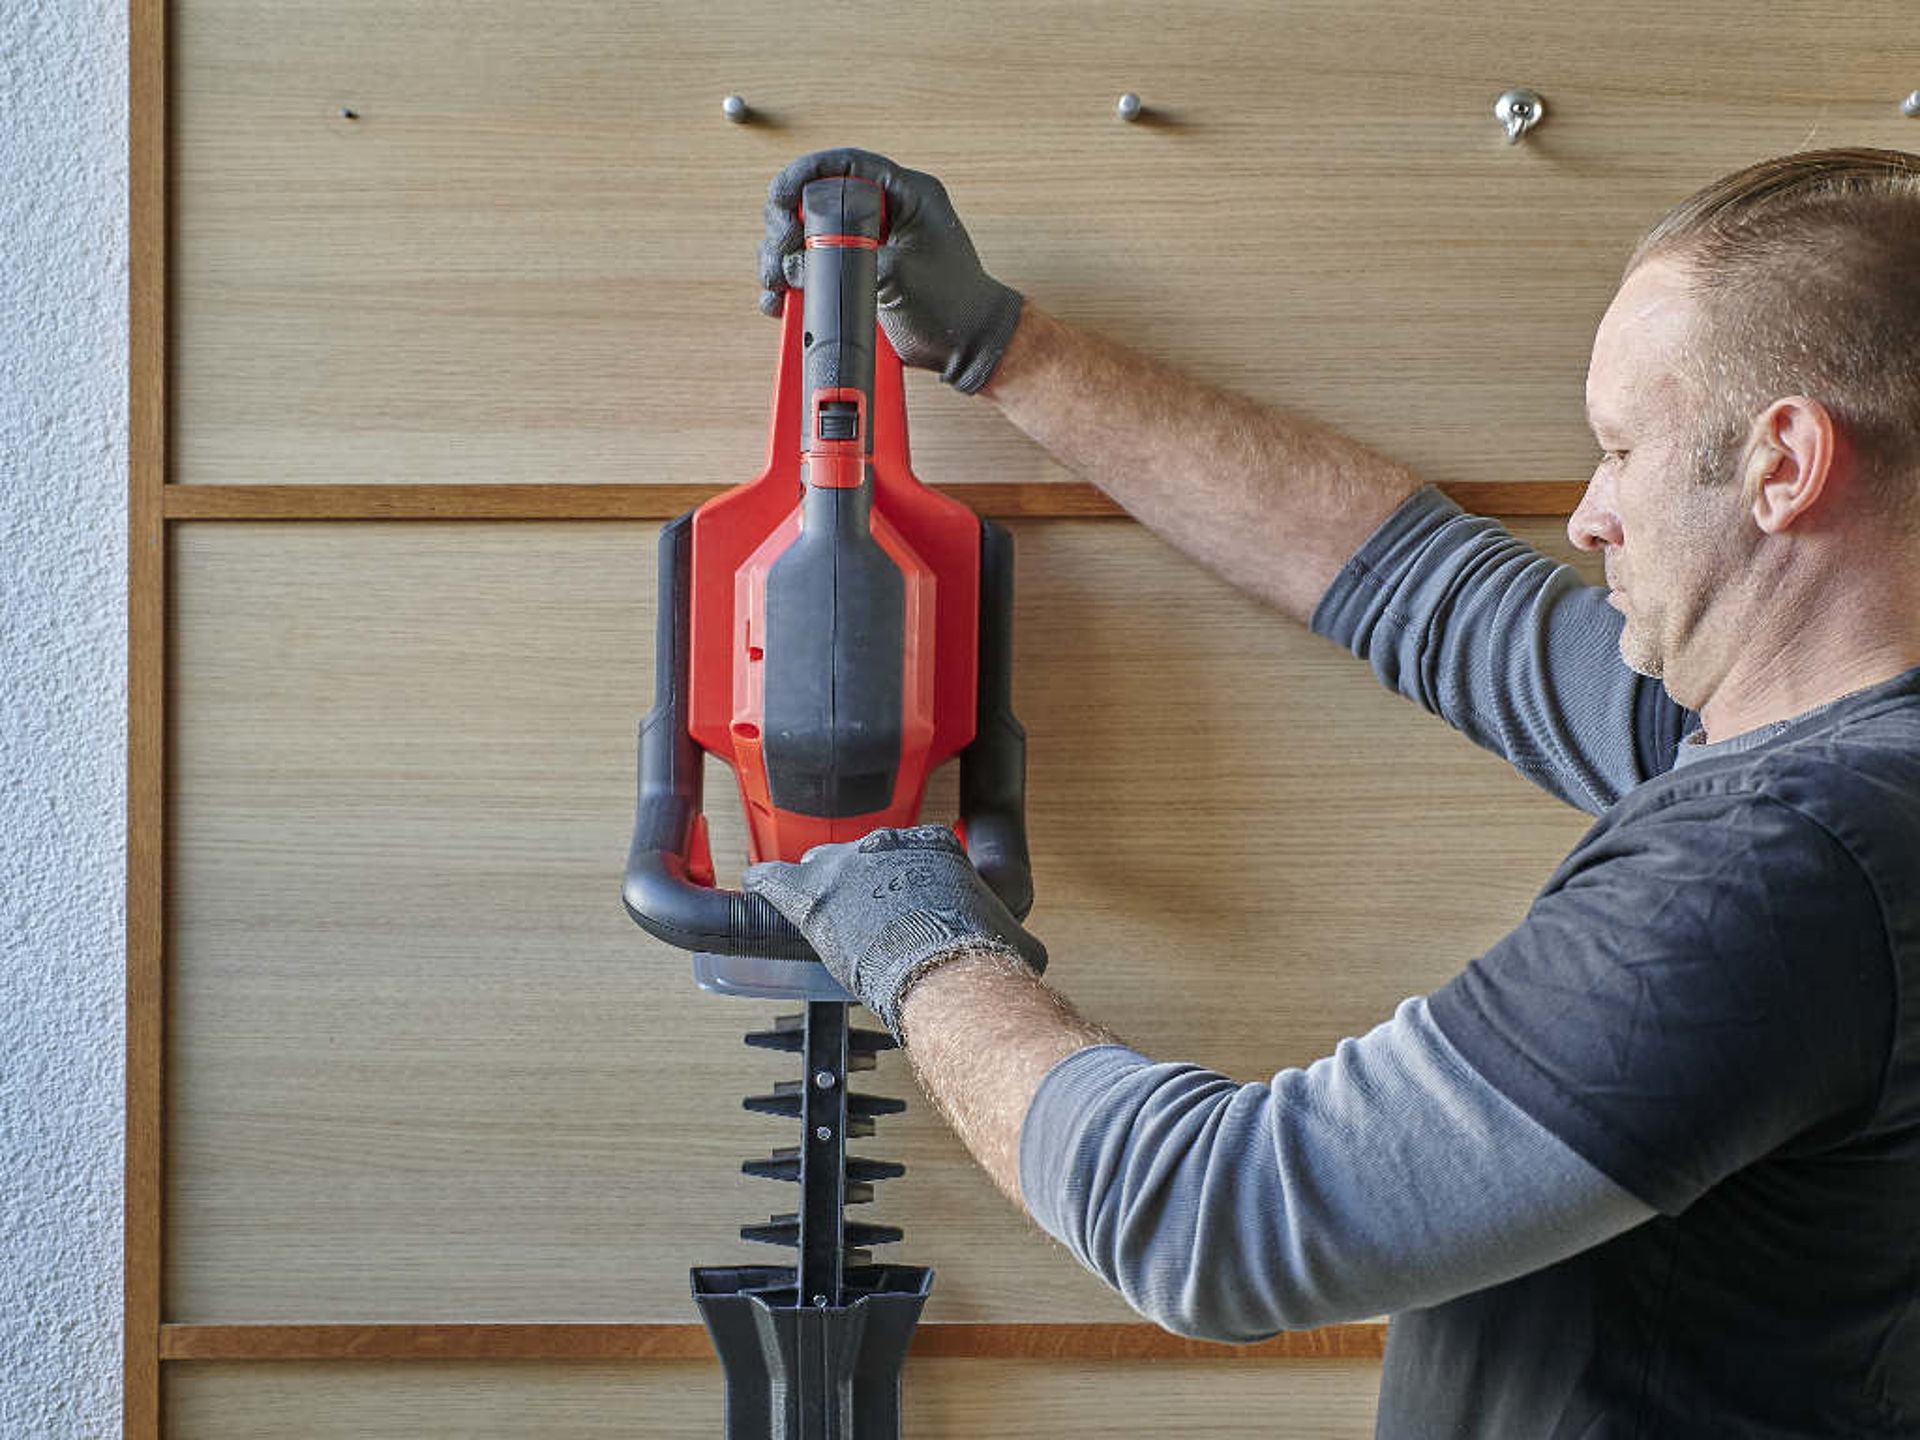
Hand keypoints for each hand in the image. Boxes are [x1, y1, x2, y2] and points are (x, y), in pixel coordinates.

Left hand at [742, 825, 1046, 1035]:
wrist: (946, 972)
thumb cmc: (979, 957)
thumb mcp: (1012, 936)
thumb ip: (1007, 930)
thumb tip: (1024, 949)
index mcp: (936, 843)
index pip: (914, 849)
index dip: (908, 879)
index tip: (908, 898)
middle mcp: (888, 843)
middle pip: (866, 854)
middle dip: (866, 884)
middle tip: (870, 917)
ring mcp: (846, 864)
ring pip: (824, 865)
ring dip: (826, 888)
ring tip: (826, 911)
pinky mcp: (812, 894)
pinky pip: (774, 878)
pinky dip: (767, 884)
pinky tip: (762, 888)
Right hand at [758, 148, 1024, 393]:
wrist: (968, 348)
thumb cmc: (955, 308)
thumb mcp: (899, 275)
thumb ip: (849, 261)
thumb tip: (795, 262)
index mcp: (907, 194)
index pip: (848, 164)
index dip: (806, 174)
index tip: (779, 197)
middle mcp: (885, 212)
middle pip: (818, 197)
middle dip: (788, 222)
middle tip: (780, 249)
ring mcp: (870, 242)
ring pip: (810, 233)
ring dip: (784, 255)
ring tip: (776, 281)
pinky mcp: (859, 272)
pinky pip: (816, 266)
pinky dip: (794, 281)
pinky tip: (782, 300)